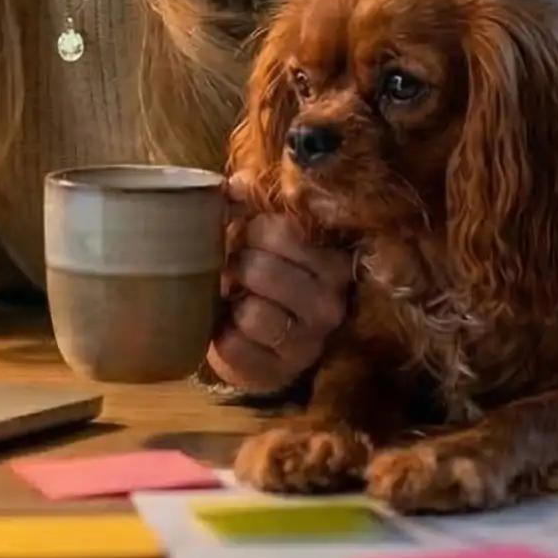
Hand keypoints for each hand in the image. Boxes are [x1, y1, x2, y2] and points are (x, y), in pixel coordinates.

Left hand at [207, 201, 351, 394]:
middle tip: (234, 270)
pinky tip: (230, 330)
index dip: (250, 231)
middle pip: (261, 269)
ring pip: (253, 313)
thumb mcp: (265, 239)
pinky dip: (223, 338)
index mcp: (334, 263)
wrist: (263, 340)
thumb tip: (235, 184)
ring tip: (234, 301)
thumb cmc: (266, 278)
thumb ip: (251, 206)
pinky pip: (236, 348)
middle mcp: (330, 305)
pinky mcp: (279, 373)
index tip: (246, 238)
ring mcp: (308, 344)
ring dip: (233, 305)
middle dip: (237, 267)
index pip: (282, 230)